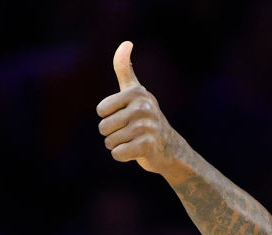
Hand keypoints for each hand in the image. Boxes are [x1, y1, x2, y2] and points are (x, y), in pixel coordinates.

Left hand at [97, 41, 182, 174]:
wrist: (170, 148)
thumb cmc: (146, 118)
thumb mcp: (135, 92)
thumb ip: (125, 69)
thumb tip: (126, 43)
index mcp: (137, 93)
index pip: (101, 110)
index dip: (108, 117)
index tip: (125, 117)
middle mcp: (142, 108)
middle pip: (104, 128)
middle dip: (112, 135)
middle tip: (130, 132)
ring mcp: (146, 127)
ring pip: (109, 142)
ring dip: (118, 145)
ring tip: (133, 141)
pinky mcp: (147, 146)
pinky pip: (117, 154)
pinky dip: (122, 156)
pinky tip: (136, 151)